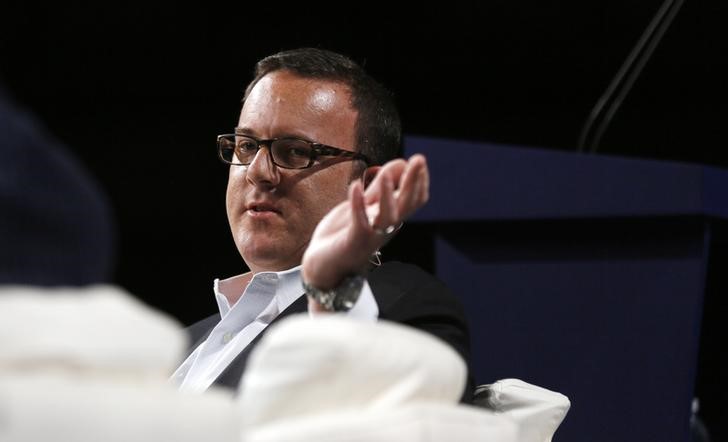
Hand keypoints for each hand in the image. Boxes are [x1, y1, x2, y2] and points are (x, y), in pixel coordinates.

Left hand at [301, 154, 429, 297]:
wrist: (324, 265)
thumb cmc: (345, 233)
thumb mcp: (364, 205)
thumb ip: (380, 186)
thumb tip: (401, 163)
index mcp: (391, 217)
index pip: (414, 200)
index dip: (420, 182)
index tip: (419, 161)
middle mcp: (386, 226)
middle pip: (406, 204)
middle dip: (413, 182)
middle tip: (419, 159)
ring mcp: (371, 235)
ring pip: (388, 216)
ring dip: (387, 194)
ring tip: (386, 174)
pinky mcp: (354, 241)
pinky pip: (359, 223)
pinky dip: (357, 204)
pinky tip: (355, 185)